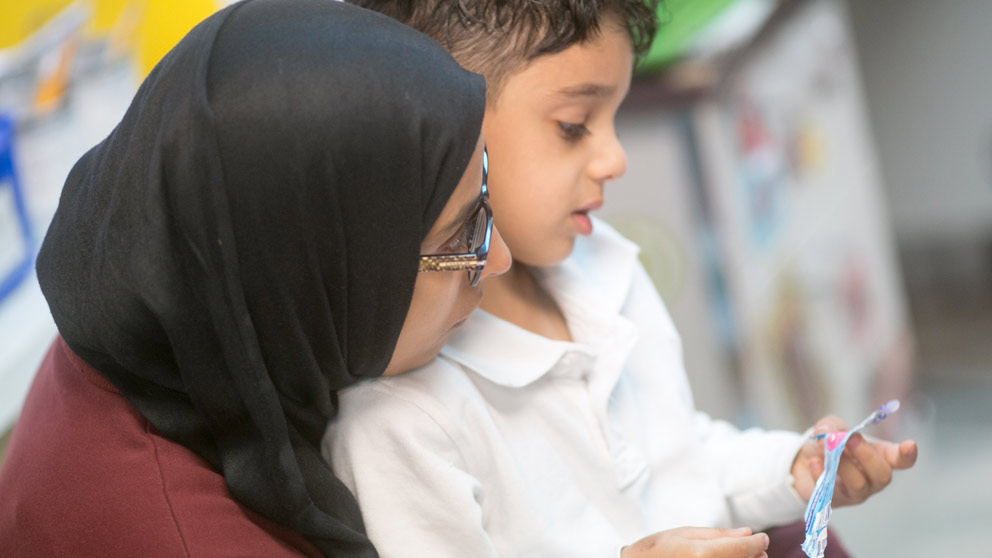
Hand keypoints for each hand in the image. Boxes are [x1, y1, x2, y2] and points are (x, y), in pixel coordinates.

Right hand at [621, 527, 769, 557]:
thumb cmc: (656, 550)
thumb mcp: (684, 533)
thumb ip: (718, 534)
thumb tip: (748, 533)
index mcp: (704, 554)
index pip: (744, 549)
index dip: (758, 542)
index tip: (762, 538)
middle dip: (753, 555)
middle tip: (754, 548)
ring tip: (741, 556)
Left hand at [792, 415, 917, 505]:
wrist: (802, 461)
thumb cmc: (827, 443)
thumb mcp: (829, 427)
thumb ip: (831, 426)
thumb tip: (828, 433)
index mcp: (879, 456)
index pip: (900, 460)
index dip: (907, 455)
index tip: (910, 445)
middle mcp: (872, 478)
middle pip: (882, 475)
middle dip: (867, 456)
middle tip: (851, 439)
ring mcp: (856, 492)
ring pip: (857, 484)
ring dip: (842, 464)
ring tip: (824, 447)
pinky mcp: (836, 501)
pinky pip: (833, 491)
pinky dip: (822, 473)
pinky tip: (814, 461)